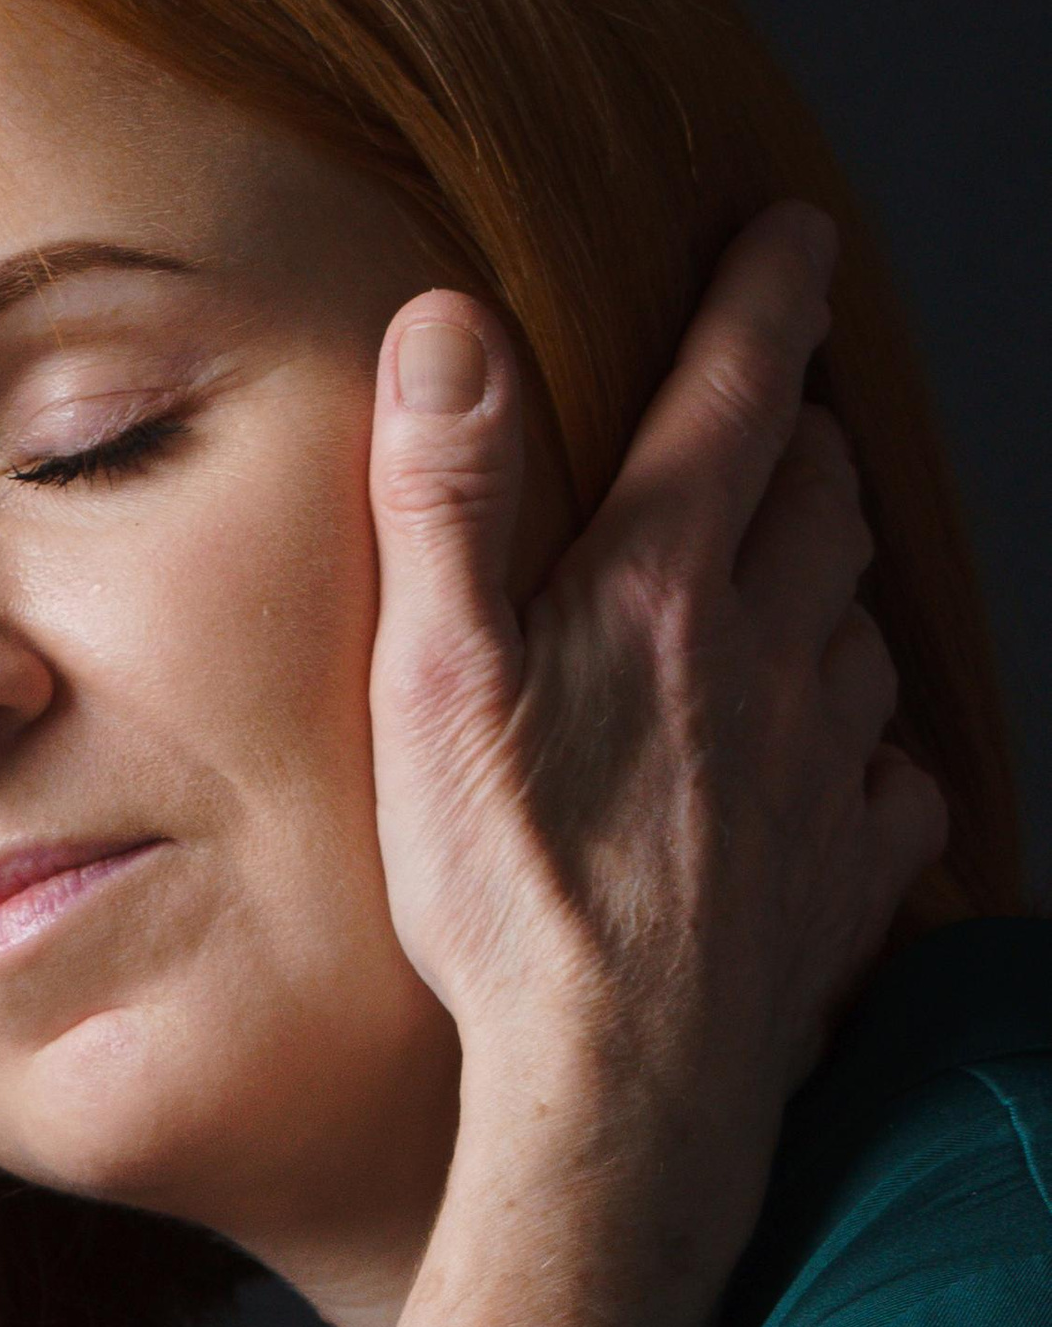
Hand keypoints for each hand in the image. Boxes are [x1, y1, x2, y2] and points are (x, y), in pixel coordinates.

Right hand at [364, 204, 945, 1300]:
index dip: (768, 296)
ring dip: (832, 588)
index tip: (793, 233)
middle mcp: (772, 657)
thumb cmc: (505, 896)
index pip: (740, 395)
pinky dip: (870, 752)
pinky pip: (894, 781)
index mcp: (665, 593)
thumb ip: (444, 497)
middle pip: (824, 500)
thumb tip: (448, 323)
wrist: (616, 1092)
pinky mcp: (846, 874)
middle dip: (802, 444)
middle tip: (769, 429)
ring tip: (785, 595)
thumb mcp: (432, 682)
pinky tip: (827, 772)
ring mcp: (824, 770)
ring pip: (863, 629)